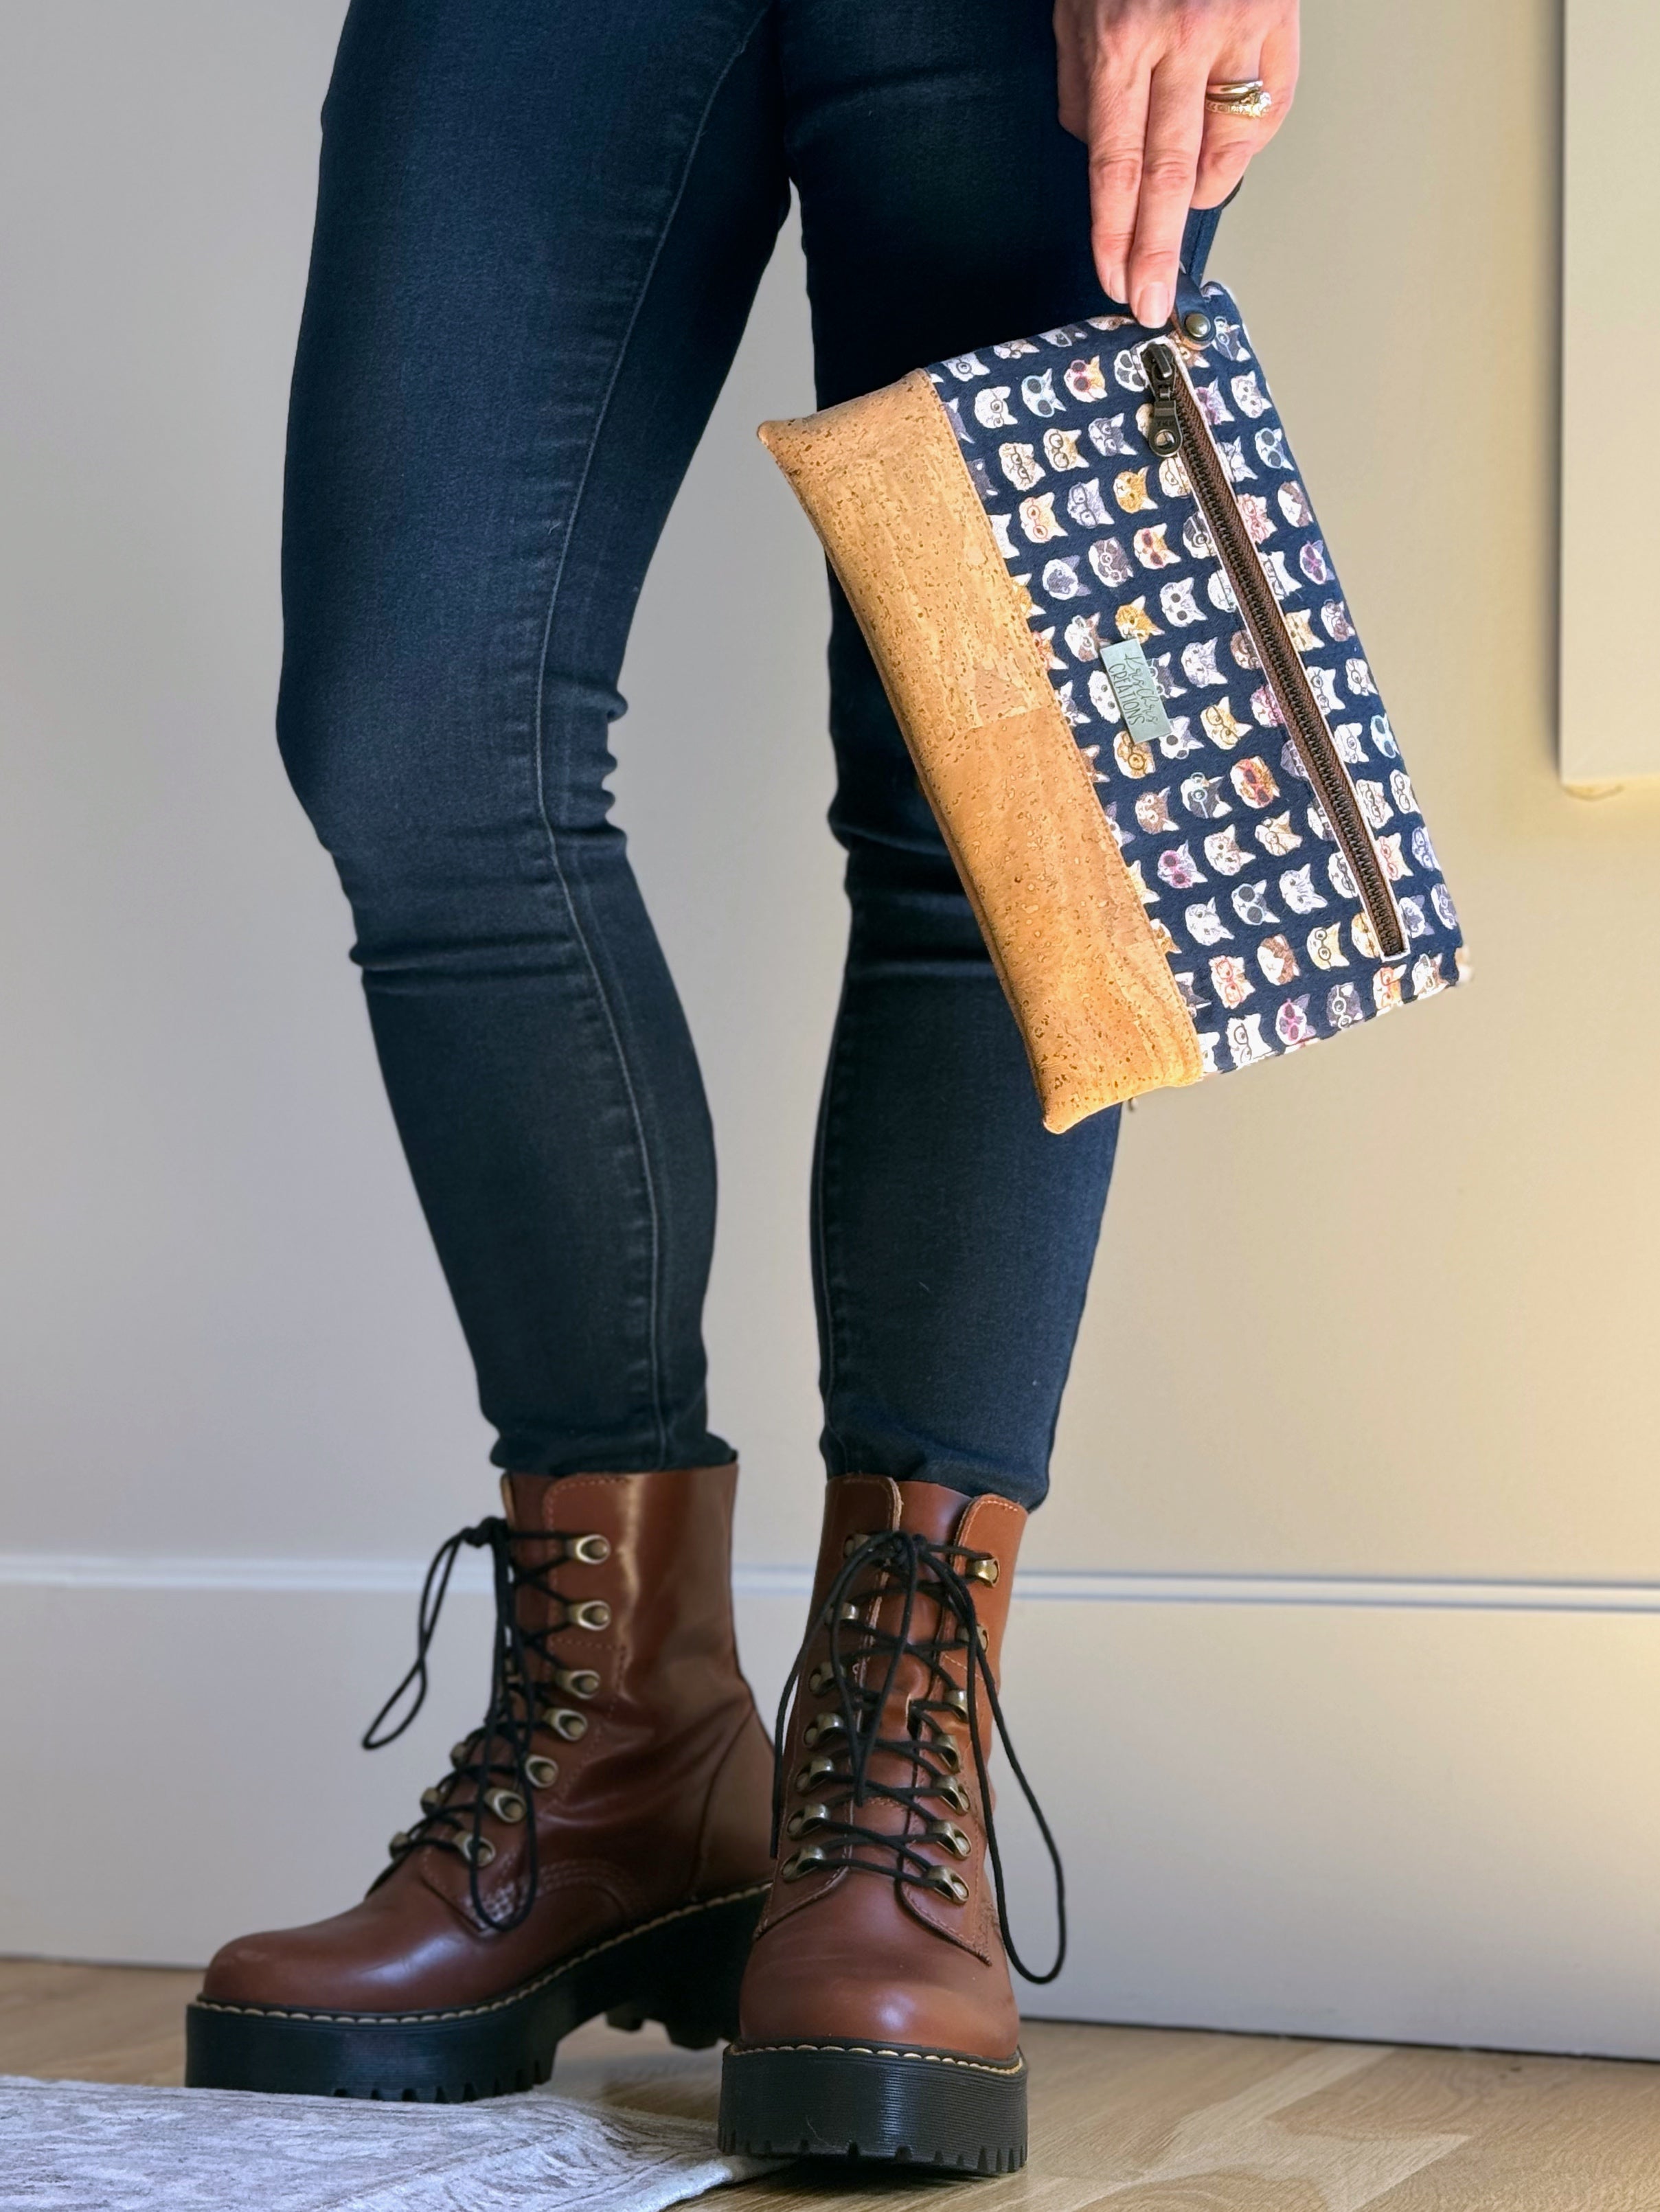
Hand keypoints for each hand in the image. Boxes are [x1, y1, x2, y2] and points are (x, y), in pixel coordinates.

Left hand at [1054, 0, 1298, 326]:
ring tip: (1177, 209)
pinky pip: (1267, 111)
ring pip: (1226, 146)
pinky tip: (1218, 153)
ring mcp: (1238, 30)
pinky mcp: (1279, 24)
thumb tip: (1103, 163)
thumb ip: (1082, 87)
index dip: (1114, 231)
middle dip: (1158, 248)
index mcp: (1121, 37)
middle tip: (1152, 302)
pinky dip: (1241, 144)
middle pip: (1171, 172)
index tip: (1115, 279)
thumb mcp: (1075, 9)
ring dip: (1199, 192)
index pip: (1115, 162)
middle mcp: (1183, 37)